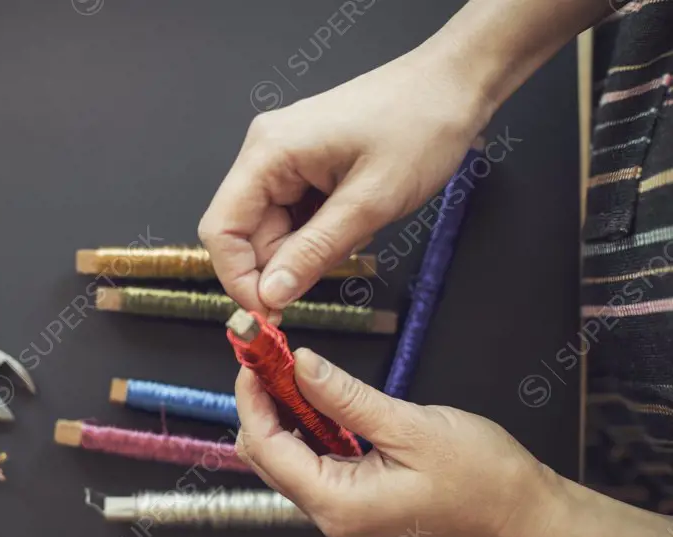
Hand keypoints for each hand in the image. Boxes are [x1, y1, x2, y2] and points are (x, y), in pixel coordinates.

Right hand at [198, 45, 490, 312]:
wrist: (452, 86)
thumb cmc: (420, 128)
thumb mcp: (370, 203)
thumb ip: (314, 252)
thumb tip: (270, 295)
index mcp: (268, 153)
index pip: (222, 230)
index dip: (238, 278)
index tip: (270, 312)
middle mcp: (264, 153)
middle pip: (245, 233)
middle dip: (283, 264)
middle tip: (331, 272)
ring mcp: (282, 158)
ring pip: (273, 229)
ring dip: (307, 249)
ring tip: (356, 231)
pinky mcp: (302, 166)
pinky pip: (294, 216)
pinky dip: (319, 233)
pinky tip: (353, 221)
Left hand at [234, 348, 558, 536]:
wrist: (524, 512)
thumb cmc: (482, 477)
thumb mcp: (410, 426)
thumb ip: (346, 397)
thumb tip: (300, 365)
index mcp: (337, 503)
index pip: (266, 448)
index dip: (252, 398)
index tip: (253, 356)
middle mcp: (329, 513)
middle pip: (266, 455)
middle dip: (262, 402)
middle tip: (272, 355)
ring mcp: (341, 508)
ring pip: (286, 456)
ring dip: (283, 411)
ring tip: (292, 368)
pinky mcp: (355, 497)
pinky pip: (313, 459)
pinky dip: (307, 425)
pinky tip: (318, 395)